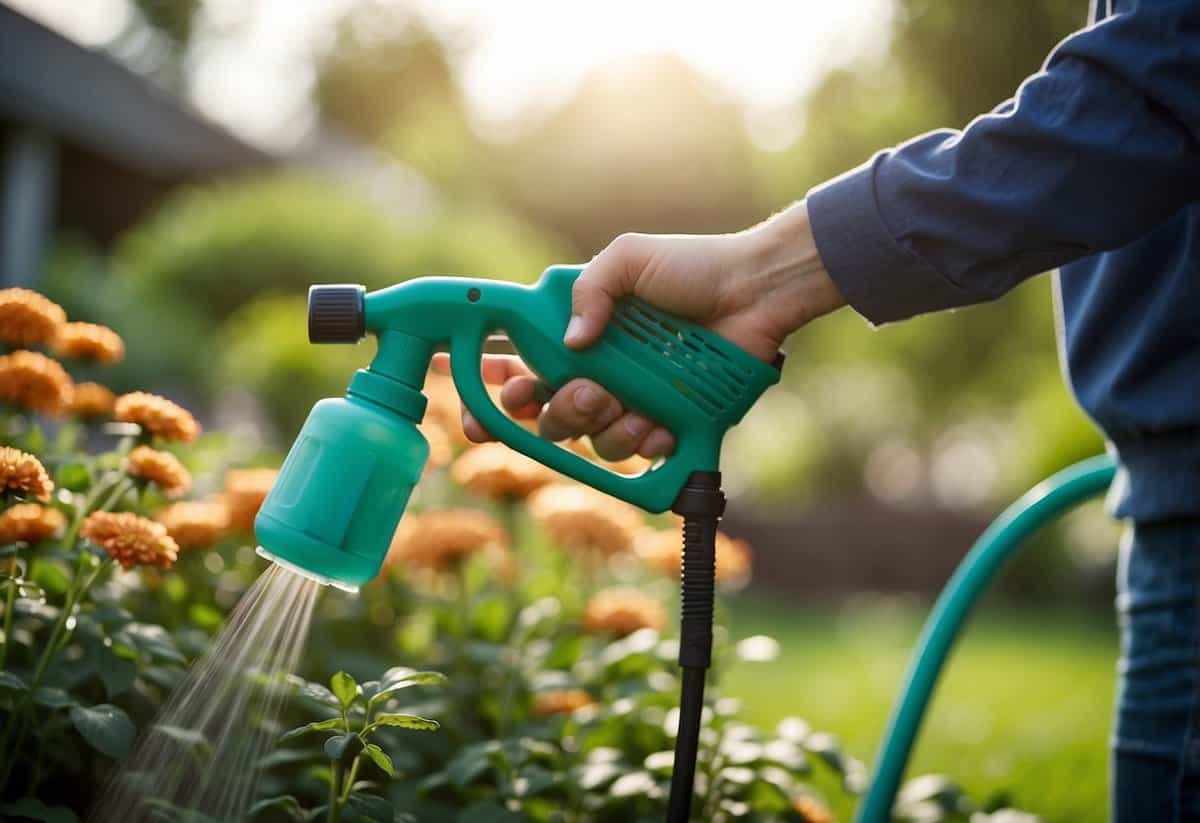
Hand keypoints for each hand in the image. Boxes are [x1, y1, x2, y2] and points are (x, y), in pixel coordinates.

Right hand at [444, 201, 844, 459]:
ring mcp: (635, 401)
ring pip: (594, 440)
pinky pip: (641, 453)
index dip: (498, 388)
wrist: (756, 291)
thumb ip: (588, 289)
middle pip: (552, 416)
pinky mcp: (669, 423)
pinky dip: (645, 441)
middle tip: (587, 391)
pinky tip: (660, 422)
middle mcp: (601, 373)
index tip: (492, 399)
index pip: (521, 367)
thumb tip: (570, 343)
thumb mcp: (629, 258)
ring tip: (629, 402)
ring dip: (604, 426)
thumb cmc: (694, 267)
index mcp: (580, 336)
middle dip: (558, 412)